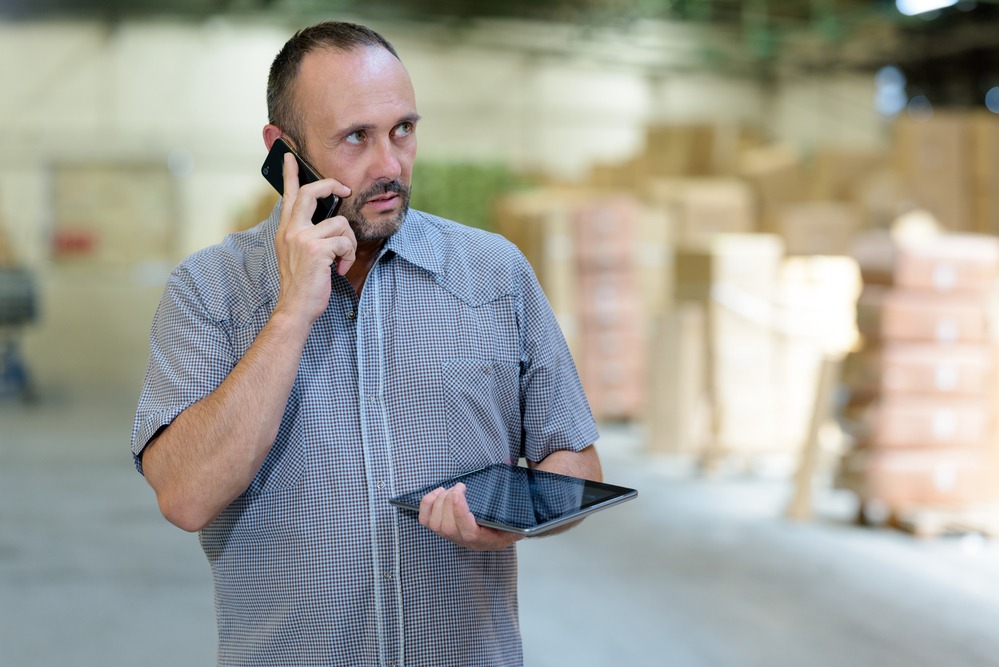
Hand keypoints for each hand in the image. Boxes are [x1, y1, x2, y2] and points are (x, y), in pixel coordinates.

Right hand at [274, 152, 355, 321]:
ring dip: (349, 243)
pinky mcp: (317, 249)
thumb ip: (306, 234)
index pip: (288, 195)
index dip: (289, 174)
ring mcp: (303, 238)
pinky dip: (348, 256)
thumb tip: (330, 222)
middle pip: (313, 192)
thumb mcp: (296, 254)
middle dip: (332, 186)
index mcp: (285, 230)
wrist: (295, 307)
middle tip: (345, 189)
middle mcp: (291, 230)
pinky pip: (345, 242)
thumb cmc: (301, 283)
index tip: (289, 157)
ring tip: (341, 259)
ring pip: (340, 223)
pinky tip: (339, 269)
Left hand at [418, 483, 522, 551]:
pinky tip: (437, 493)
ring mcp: (453, 537)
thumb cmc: (510, 521)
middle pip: (447, 527)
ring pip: (435, 525)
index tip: (460, 490)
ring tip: (448, 489)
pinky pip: (427, 522)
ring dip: (438, 503)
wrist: (504, 531)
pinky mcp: (444, 530)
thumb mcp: (519, 516)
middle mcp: (467, 542)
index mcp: (487, 540)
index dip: (460, 511)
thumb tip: (529, 478)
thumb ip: (521, 504)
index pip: (468, 532)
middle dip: (448, 502)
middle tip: (458, 487)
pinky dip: (427, 506)